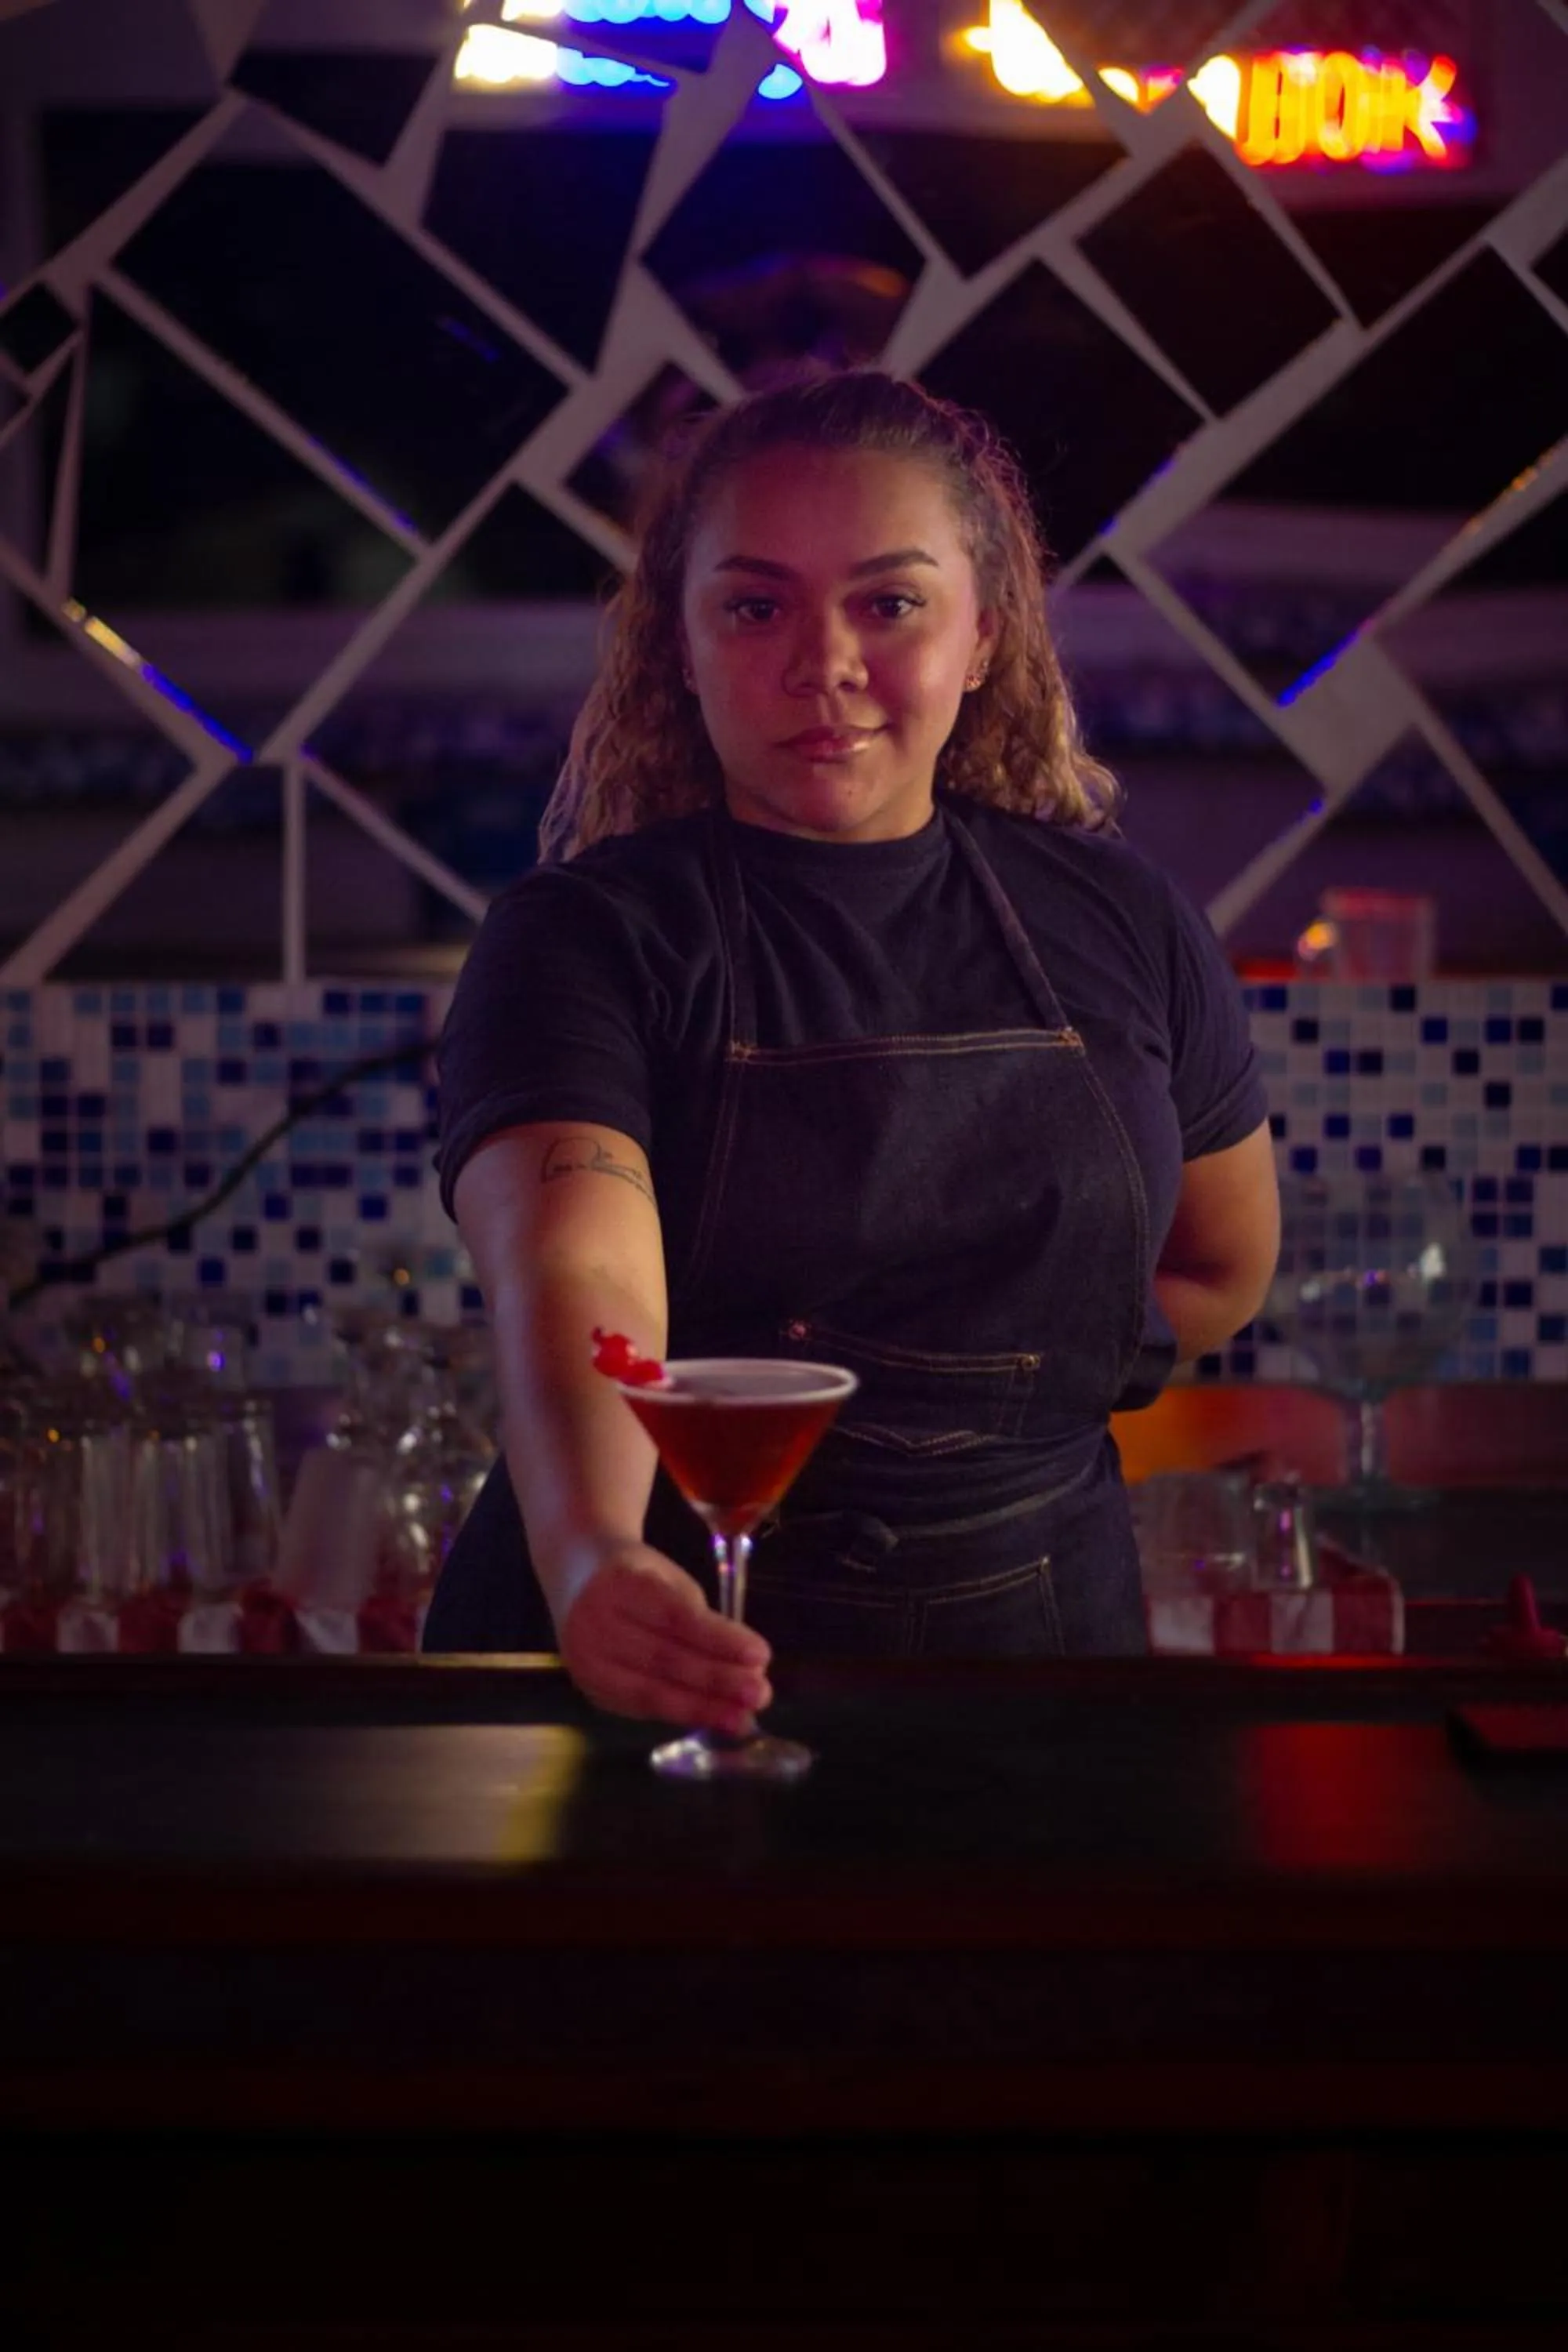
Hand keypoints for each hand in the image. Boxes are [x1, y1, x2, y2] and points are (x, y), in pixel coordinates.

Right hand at [557, 1543, 773, 1734]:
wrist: (575, 1576)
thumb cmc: (637, 1575)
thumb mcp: (668, 1578)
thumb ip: (701, 1619)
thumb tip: (747, 1666)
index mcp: (619, 1583)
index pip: (676, 1618)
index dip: (719, 1640)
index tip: (761, 1655)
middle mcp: (594, 1624)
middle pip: (664, 1659)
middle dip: (717, 1681)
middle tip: (760, 1693)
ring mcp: (585, 1660)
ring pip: (651, 1691)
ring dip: (703, 1707)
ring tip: (743, 1718)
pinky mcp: (589, 1688)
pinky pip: (640, 1707)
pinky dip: (680, 1713)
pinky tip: (711, 1718)